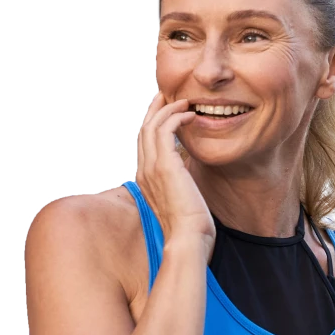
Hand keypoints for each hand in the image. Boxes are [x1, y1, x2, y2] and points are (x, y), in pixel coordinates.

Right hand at [136, 88, 215, 252]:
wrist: (188, 239)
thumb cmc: (191, 227)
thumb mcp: (182, 200)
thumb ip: (180, 184)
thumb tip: (189, 173)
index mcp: (146, 179)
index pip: (145, 144)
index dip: (154, 124)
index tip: (167, 112)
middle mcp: (144, 171)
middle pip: (143, 130)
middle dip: (155, 109)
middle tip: (168, 95)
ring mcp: (151, 168)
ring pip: (151, 126)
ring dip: (167, 109)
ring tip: (184, 101)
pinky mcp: (164, 166)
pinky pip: (165, 131)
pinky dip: (176, 118)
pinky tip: (191, 116)